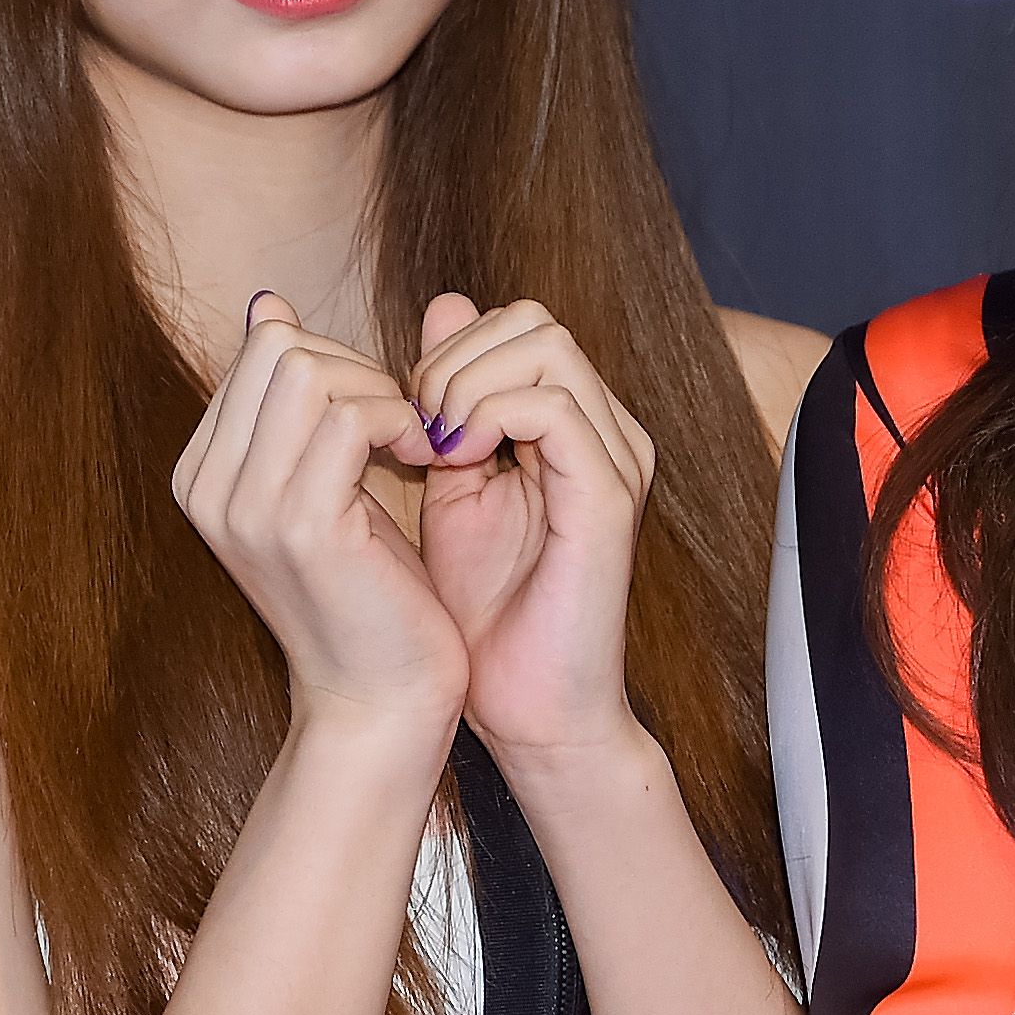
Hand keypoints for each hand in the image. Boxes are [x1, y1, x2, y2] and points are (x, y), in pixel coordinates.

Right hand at [173, 292, 464, 735]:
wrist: (382, 701)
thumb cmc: (372, 592)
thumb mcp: (330, 483)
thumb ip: (301, 405)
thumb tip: (271, 304)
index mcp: (205, 472)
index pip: (265, 348)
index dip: (344, 364)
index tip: (387, 417)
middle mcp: (207, 486)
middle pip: (282, 347)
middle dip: (363, 368)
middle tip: (410, 428)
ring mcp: (245, 507)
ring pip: (312, 370)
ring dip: (386, 394)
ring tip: (421, 446)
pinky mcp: (300, 526)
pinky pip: (351, 416)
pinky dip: (402, 422)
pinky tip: (430, 462)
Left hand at [406, 293, 661, 764]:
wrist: (525, 708)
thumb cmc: (481, 614)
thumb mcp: (444, 484)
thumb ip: (443, 401)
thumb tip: (437, 306)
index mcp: (571, 426)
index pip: (515, 324)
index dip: (445, 351)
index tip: (399, 415)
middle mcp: (606, 430)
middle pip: (533, 320)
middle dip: (450, 359)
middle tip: (409, 426)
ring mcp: (615, 458)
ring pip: (544, 347)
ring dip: (463, 383)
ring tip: (427, 446)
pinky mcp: (608, 495)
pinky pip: (553, 407)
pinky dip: (486, 417)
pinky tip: (449, 462)